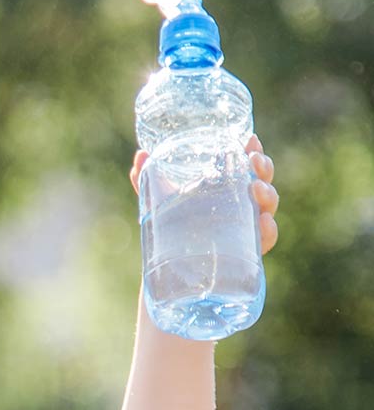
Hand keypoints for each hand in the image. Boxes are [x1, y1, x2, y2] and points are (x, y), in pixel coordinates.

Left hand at [129, 134, 279, 255]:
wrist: (168, 269)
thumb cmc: (170, 228)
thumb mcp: (158, 202)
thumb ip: (147, 180)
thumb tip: (140, 157)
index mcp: (226, 187)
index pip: (247, 163)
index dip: (254, 150)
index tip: (250, 140)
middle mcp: (240, 205)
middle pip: (263, 180)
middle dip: (264, 167)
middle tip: (253, 162)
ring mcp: (246, 228)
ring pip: (268, 206)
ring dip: (268, 193)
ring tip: (255, 189)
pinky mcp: (247, 253)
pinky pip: (266, 240)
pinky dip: (269, 230)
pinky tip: (263, 222)